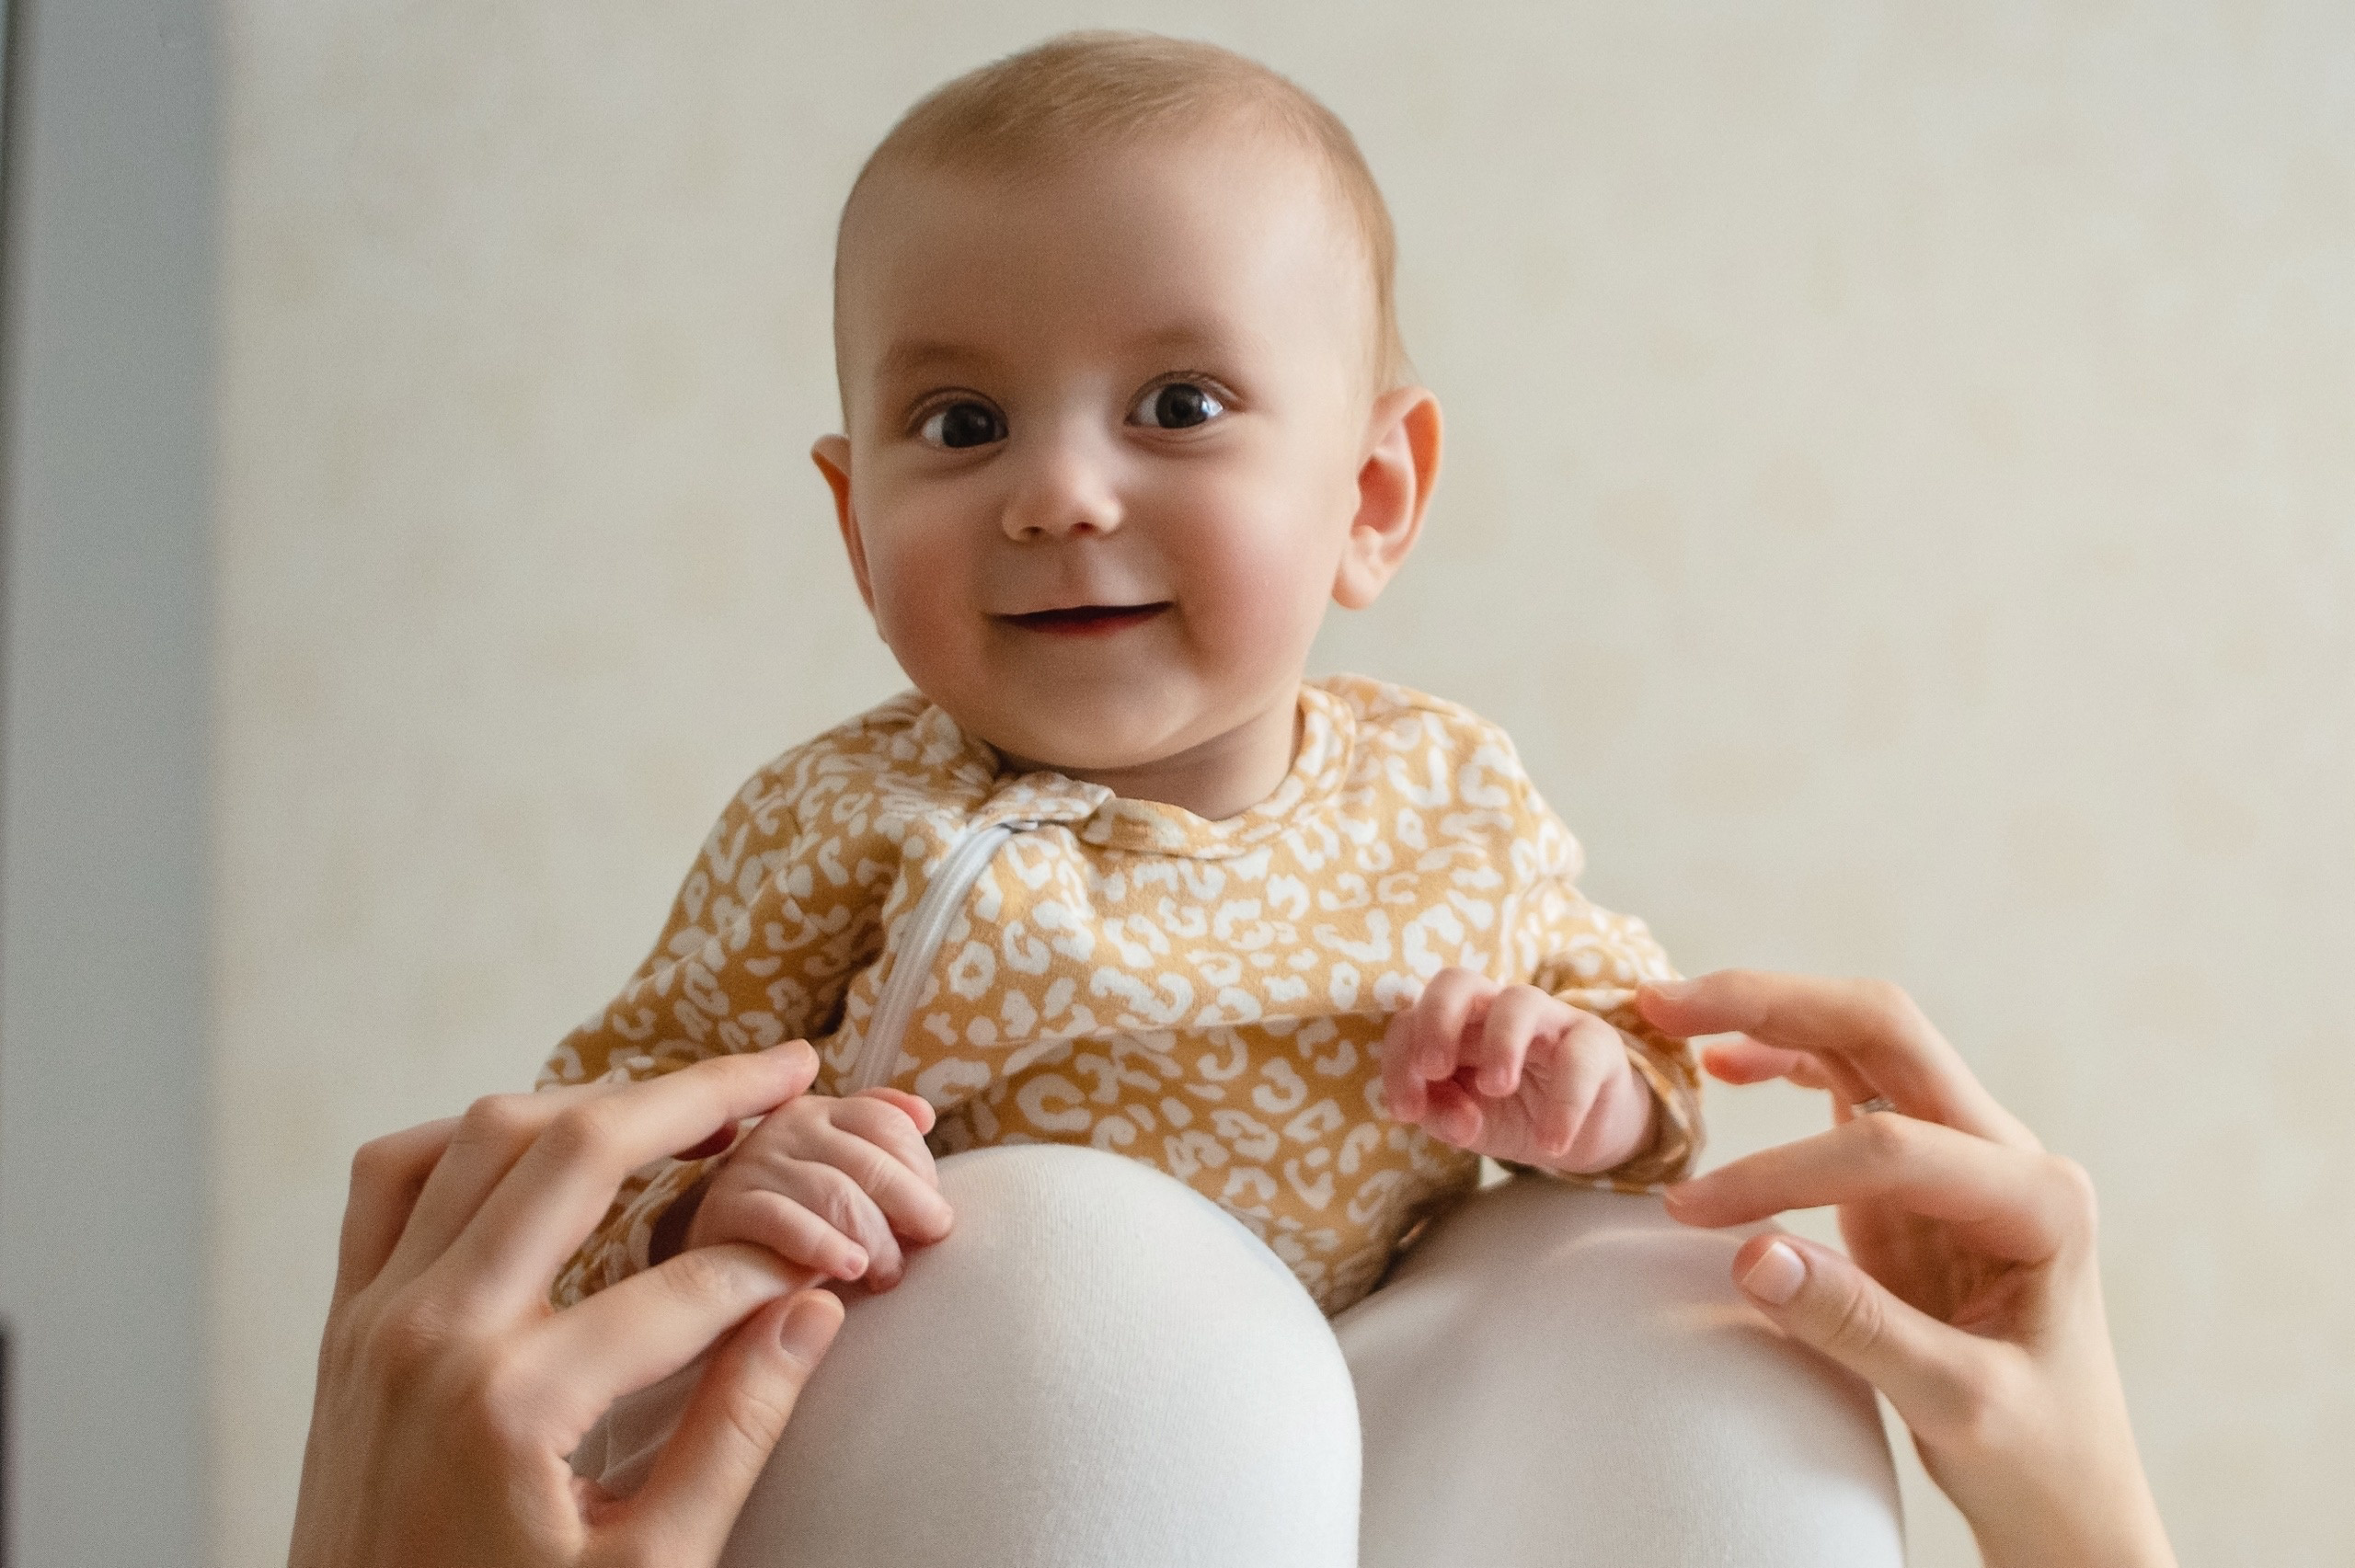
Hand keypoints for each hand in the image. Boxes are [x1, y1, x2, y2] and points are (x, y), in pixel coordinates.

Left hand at [288, 1042, 846, 1567]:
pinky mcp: (345, 1325)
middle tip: (789, 1069)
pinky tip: (547, 1146)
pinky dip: (472, 1137)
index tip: (838, 1250)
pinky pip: (391, 1176)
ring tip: (690, 1102)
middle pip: (579, 1149)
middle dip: (701, 1095)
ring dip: (596, 1098)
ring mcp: (375, 1318)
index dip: (779, 1256)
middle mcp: (432, 1335)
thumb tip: (815, 1307)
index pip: (687, 1282)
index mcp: (515, 1405)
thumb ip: (736, 1432)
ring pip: (485, 1134)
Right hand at [682, 1088, 954, 1289]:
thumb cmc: (802, 1223)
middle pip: (868, 1159)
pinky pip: (784, 1221)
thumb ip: (881, 1141)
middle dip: (910, 1204)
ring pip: (834, 1192)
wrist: (726, 1265)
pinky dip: (824, 1245)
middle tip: (927, 1243)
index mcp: (819, 1111)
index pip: (885, 1122)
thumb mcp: (844, 1175)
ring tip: (886, 1273)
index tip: (934, 1214)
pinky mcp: (725, 1208)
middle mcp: (783, 1126)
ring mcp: (752, 1164)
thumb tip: (924, 1114)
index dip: (919, 1169)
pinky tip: (849, 1268)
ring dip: (873, 1237)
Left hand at [1381, 966, 1654, 1171]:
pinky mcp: (1596, 1043)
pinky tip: (1553, 1142)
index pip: (1411, 1020)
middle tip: (1433, 1069)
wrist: (1581, 1132)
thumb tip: (1438, 1114)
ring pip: (1519, 1001)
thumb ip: (1440, 1115)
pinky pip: (1579, 1057)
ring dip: (1501, 1043)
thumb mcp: (1467, 1123)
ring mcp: (1547, 1020)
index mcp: (1454, 1025)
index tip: (1406, 1111)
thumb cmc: (1513, 1113)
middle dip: (1436, 1019)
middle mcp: (1495, 1010)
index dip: (1399, 1060)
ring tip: (1497, 1089)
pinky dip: (1565, 1102)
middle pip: (1457, 981)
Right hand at [1642, 971, 2175, 1567]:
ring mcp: (1964, 1155)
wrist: (2069, 1492)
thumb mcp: (1955, 1406)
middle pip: (1884, 1031)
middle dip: (1772, 1005)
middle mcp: (2009, 1153)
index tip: (1692, 1216)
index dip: (1780, 1171)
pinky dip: (1784, 1061)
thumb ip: (1857, 1325)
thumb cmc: (2037, 1457)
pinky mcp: (1922, 1173)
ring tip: (1670, 1014)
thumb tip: (1750, 1255)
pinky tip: (1726, 1064)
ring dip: (1768, 1016)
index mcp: (2040, 1199)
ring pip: (1861, 1041)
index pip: (1890, 1146)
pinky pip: (1850, 1087)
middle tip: (1664, 1003)